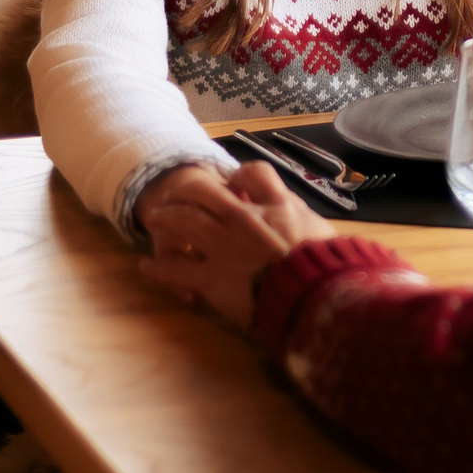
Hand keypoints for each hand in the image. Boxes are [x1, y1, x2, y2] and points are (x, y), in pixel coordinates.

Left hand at [137, 163, 335, 328]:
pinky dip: (158, 267)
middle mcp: (244, 220)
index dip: (238, 176)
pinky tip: (146, 266)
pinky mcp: (211, 278)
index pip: (253, 174)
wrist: (314, 299)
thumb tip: (292, 208)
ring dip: (165, 218)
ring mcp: (224, 248)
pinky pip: (177, 269)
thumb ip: (302, 216)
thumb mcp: (322, 231)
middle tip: (176, 195)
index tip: (232, 183)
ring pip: (183, 221)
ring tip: (155, 220)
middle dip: (186, 191)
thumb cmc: (327, 267)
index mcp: (275, 206)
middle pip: (204, 192)